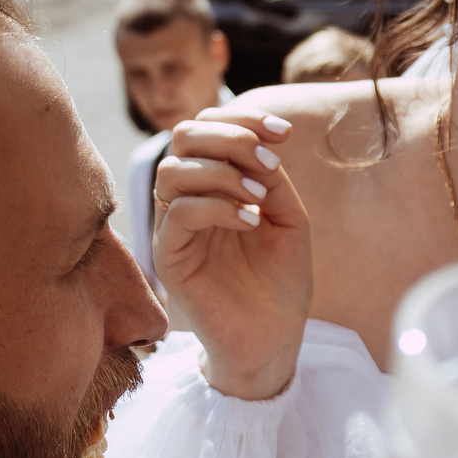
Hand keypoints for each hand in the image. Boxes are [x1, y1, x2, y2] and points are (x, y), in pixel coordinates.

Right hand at [155, 99, 312, 400]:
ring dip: (223, 172)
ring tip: (260, 199)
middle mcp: (188, 199)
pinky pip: (177, 212)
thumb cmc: (280, 281)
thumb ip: (272, 178)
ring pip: (173, 170)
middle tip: (269, 161)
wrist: (273, 338)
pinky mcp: (168, 257)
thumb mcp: (288, 219)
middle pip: (183, 136)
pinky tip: (252, 220)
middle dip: (230, 136)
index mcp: (214, 184)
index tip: (285, 133)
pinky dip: (217, 206)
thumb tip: (261, 142)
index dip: (243, 119)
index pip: (208, 128)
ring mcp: (174, 228)